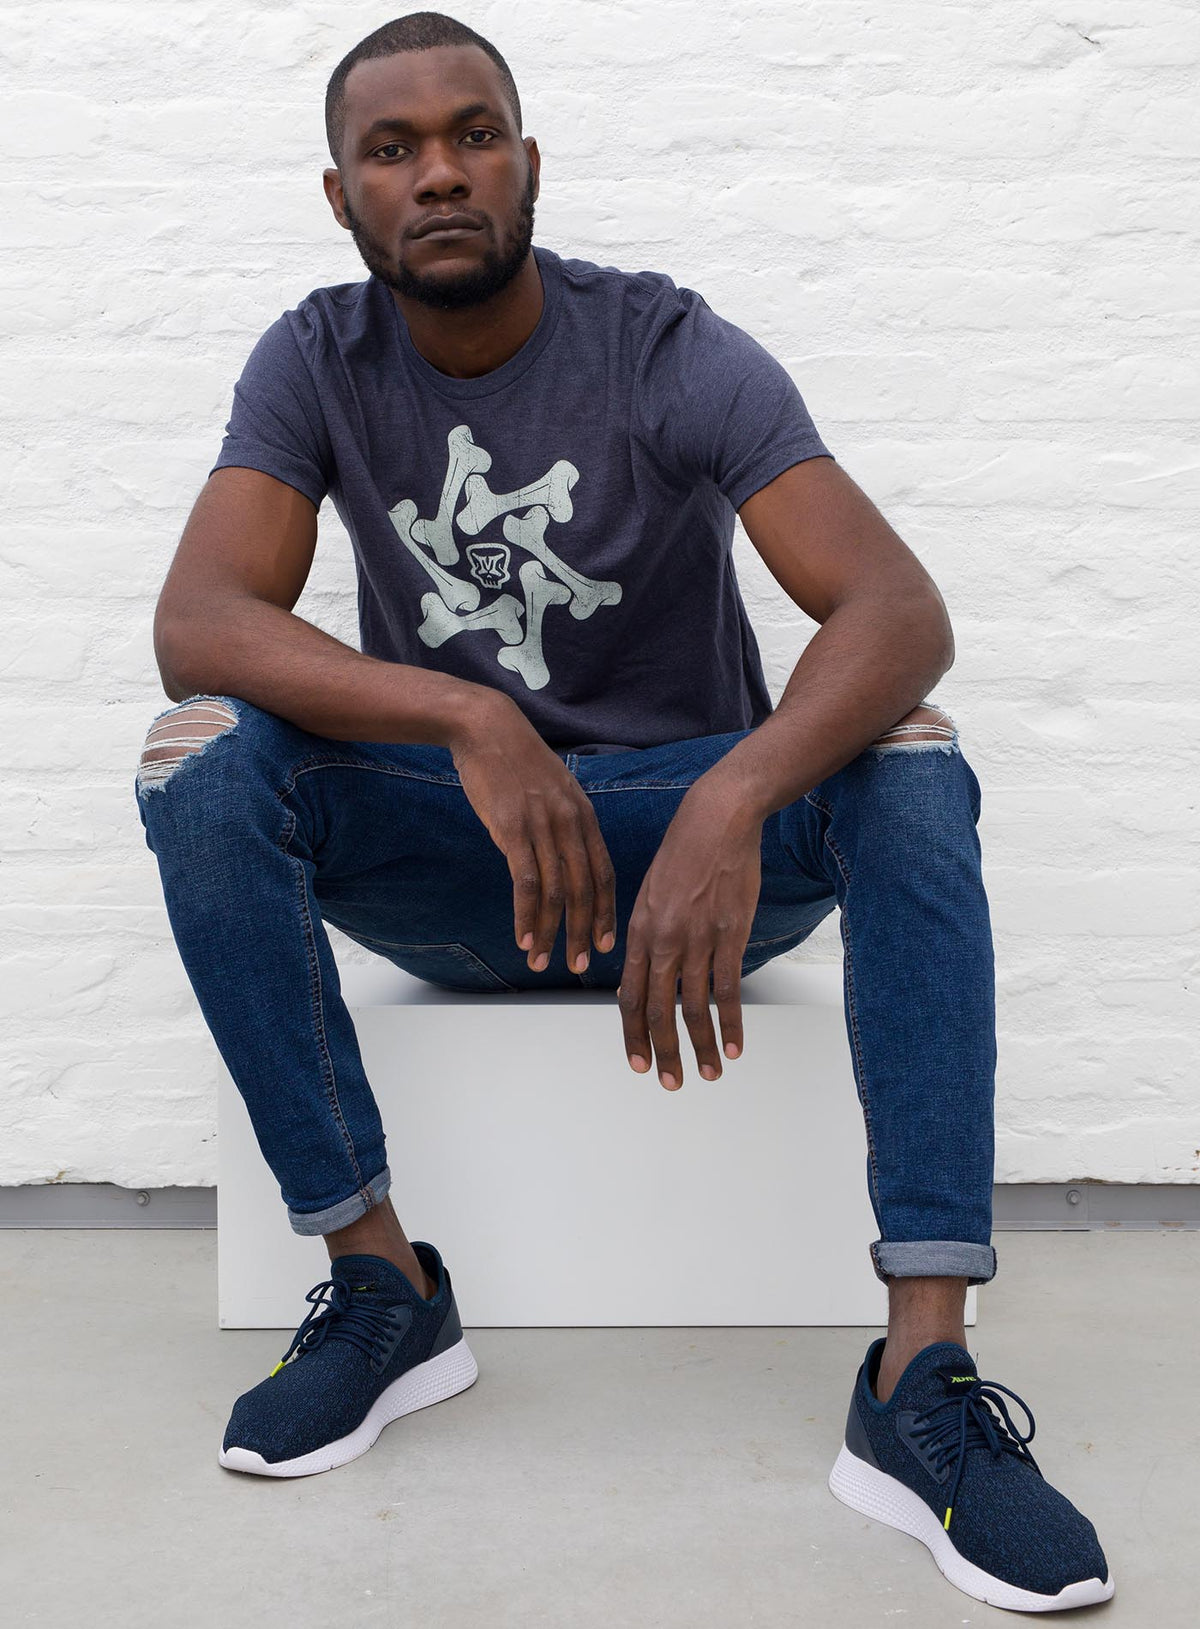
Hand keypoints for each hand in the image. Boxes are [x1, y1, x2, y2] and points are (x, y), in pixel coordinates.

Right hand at [450, 693, 616, 974]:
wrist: (487, 727)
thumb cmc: (516, 760)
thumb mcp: (554, 789)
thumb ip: (562, 824)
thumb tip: (560, 856)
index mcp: (583, 816)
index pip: (604, 874)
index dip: (607, 912)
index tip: (606, 943)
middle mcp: (570, 824)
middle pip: (585, 891)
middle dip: (585, 933)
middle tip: (580, 967)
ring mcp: (543, 827)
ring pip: (556, 893)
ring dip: (551, 932)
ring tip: (543, 961)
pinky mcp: (513, 830)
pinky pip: (526, 882)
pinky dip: (526, 914)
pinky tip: (523, 936)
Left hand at [617, 781, 762, 1088]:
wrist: (716, 820)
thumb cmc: (684, 852)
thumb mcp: (650, 893)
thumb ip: (646, 937)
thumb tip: (642, 977)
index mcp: (638, 931)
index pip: (631, 997)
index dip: (634, 1034)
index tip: (639, 1062)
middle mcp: (662, 941)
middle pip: (657, 1010)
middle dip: (663, 1052)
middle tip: (670, 1083)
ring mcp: (696, 940)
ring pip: (693, 1008)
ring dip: (701, 1047)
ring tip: (709, 1073)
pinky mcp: (729, 935)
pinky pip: (728, 990)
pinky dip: (732, 1023)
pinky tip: (736, 1047)